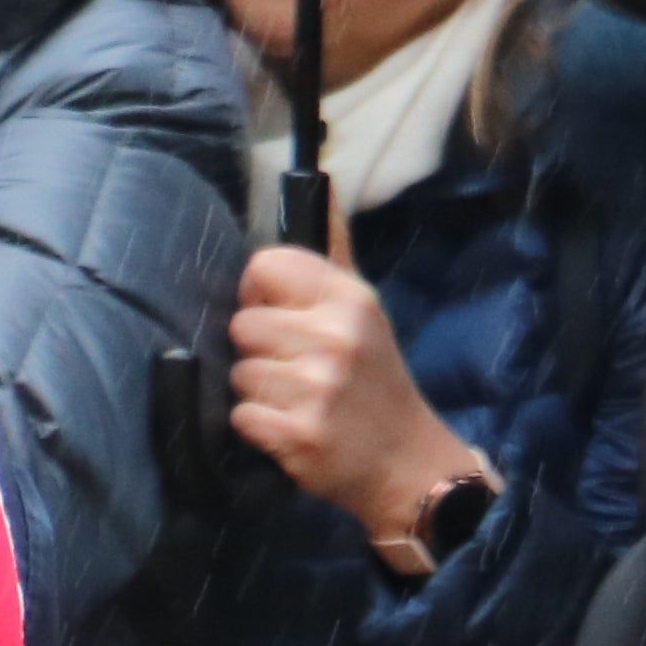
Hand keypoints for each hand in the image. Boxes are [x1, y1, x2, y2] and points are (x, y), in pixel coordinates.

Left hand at [227, 245, 490, 560]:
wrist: (407, 461)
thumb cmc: (375, 380)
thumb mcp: (365, 311)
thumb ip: (334, 253)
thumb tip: (322, 183)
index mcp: (351, 299)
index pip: (264, 266)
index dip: (261, 293)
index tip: (281, 316)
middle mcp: (337, 337)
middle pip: (242, 324)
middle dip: (260, 350)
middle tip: (298, 368)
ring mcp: (319, 387)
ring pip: (239, 373)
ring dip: (260, 392)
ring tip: (299, 400)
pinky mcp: (301, 434)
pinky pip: (242, 417)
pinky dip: (261, 427)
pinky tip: (294, 428)